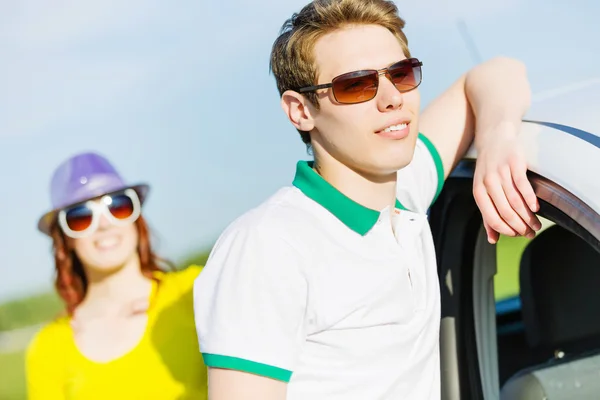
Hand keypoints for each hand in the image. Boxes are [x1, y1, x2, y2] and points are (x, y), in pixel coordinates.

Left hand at [473, 128, 541, 243]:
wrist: (494, 139)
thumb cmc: (489, 169)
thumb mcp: (483, 190)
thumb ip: (487, 214)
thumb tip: (493, 239)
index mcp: (478, 192)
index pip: (491, 218)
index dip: (505, 230)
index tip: (517, 235)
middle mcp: (488, 183)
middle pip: (505, 211)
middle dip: (519, 226)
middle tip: (530, 233)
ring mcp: (501, 172)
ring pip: (515, 201)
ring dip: (528, 216)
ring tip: (536, 225)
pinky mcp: (514, 164)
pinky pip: (523, 185)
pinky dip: (530, 199)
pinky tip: (536, 208)